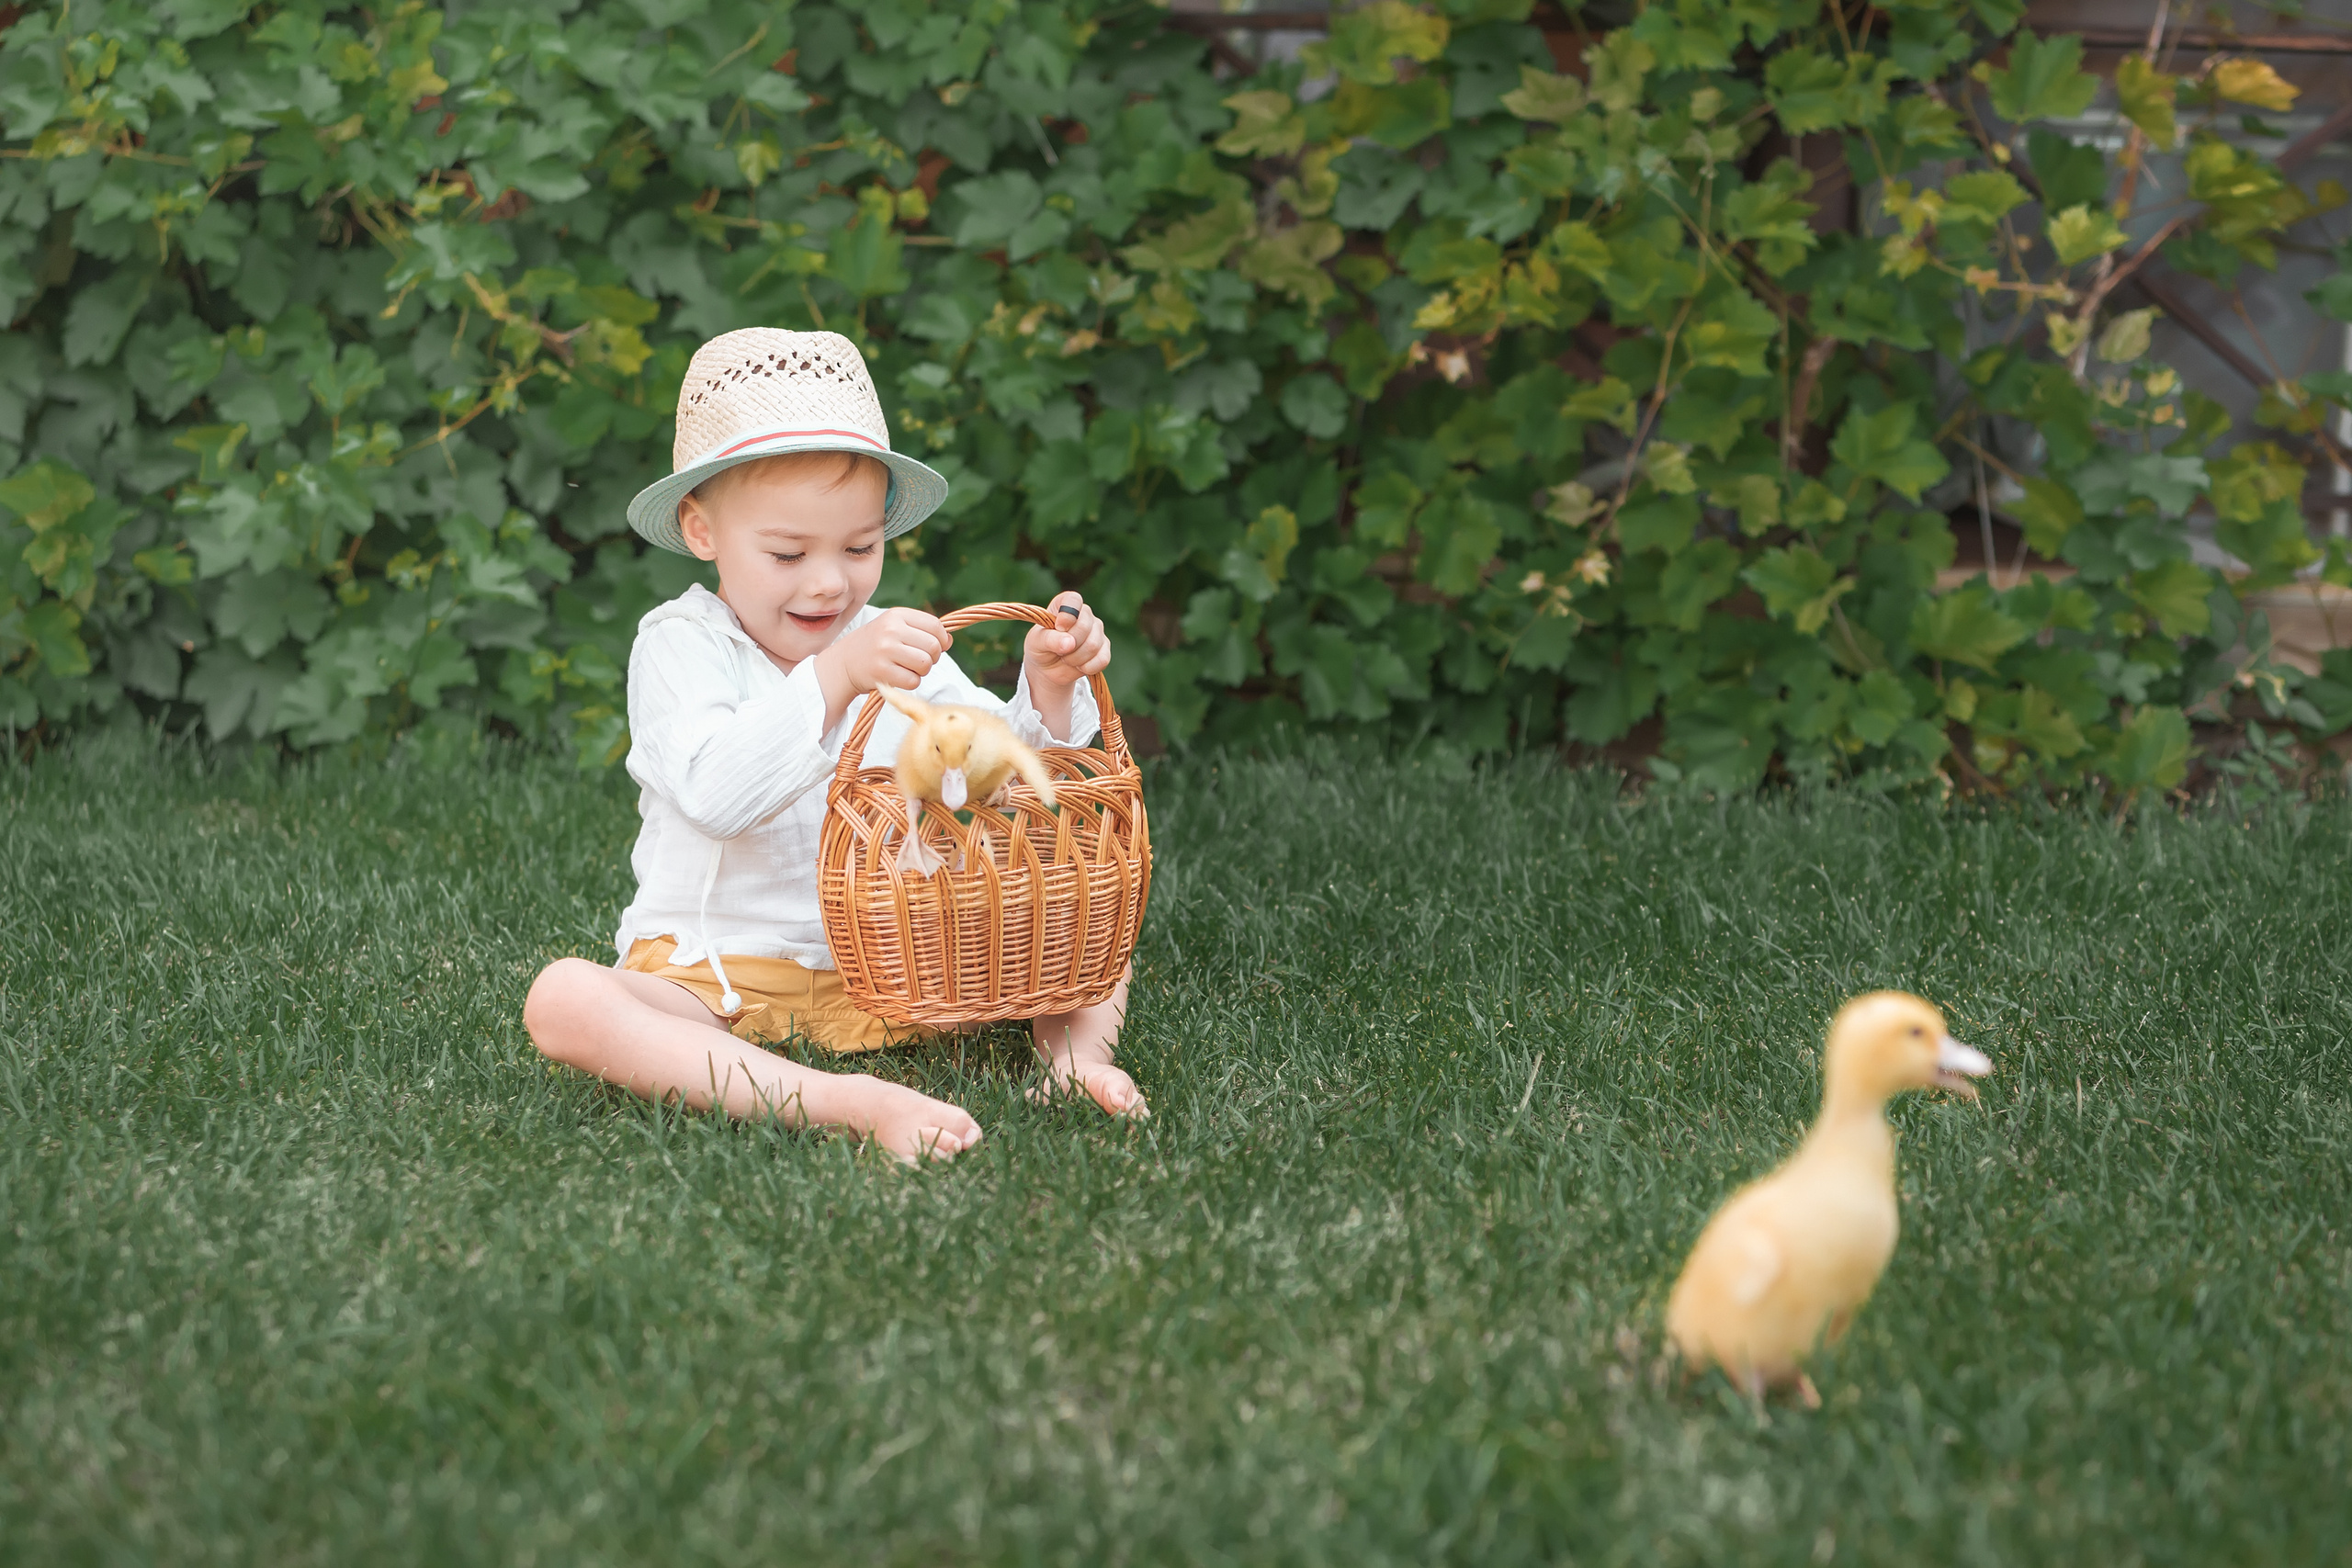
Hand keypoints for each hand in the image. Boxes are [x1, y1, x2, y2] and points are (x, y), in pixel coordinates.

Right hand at [814, 607, 949, 729]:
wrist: (843, 663)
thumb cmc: (876, 645)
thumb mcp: (894, 627)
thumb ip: (922, 630)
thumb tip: (948, 640)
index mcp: (896, 615)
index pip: (935, 626)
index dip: (942, 640)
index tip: (936, 647)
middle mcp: (891, 630)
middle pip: (933, 647)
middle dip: (932, 658)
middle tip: (919, 661)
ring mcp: (885, 650)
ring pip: (925, 664)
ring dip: (922, 671)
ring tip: (908, 668)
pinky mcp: (882, 672)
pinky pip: (913, 681)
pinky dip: (910, 682)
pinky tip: (898, 677)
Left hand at [1023, 593, 1109, 692]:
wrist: (1048, 669)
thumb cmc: (1040, 648)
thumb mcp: (1036, 642)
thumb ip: (1050, 639)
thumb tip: (1069, 643)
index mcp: (1065, 604)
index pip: (1073, 600)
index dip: (1067, 615)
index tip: (1058, 628)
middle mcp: (1085, 614)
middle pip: (1084, 626)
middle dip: (1068, 645)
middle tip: (1058, 651)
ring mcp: (1097, 631)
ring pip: (1093, 645)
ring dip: (1075, 659)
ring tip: (1066, 658)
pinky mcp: (1104, 649)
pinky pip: (1102, 659)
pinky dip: (1087, 667)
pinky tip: (1078, 666)